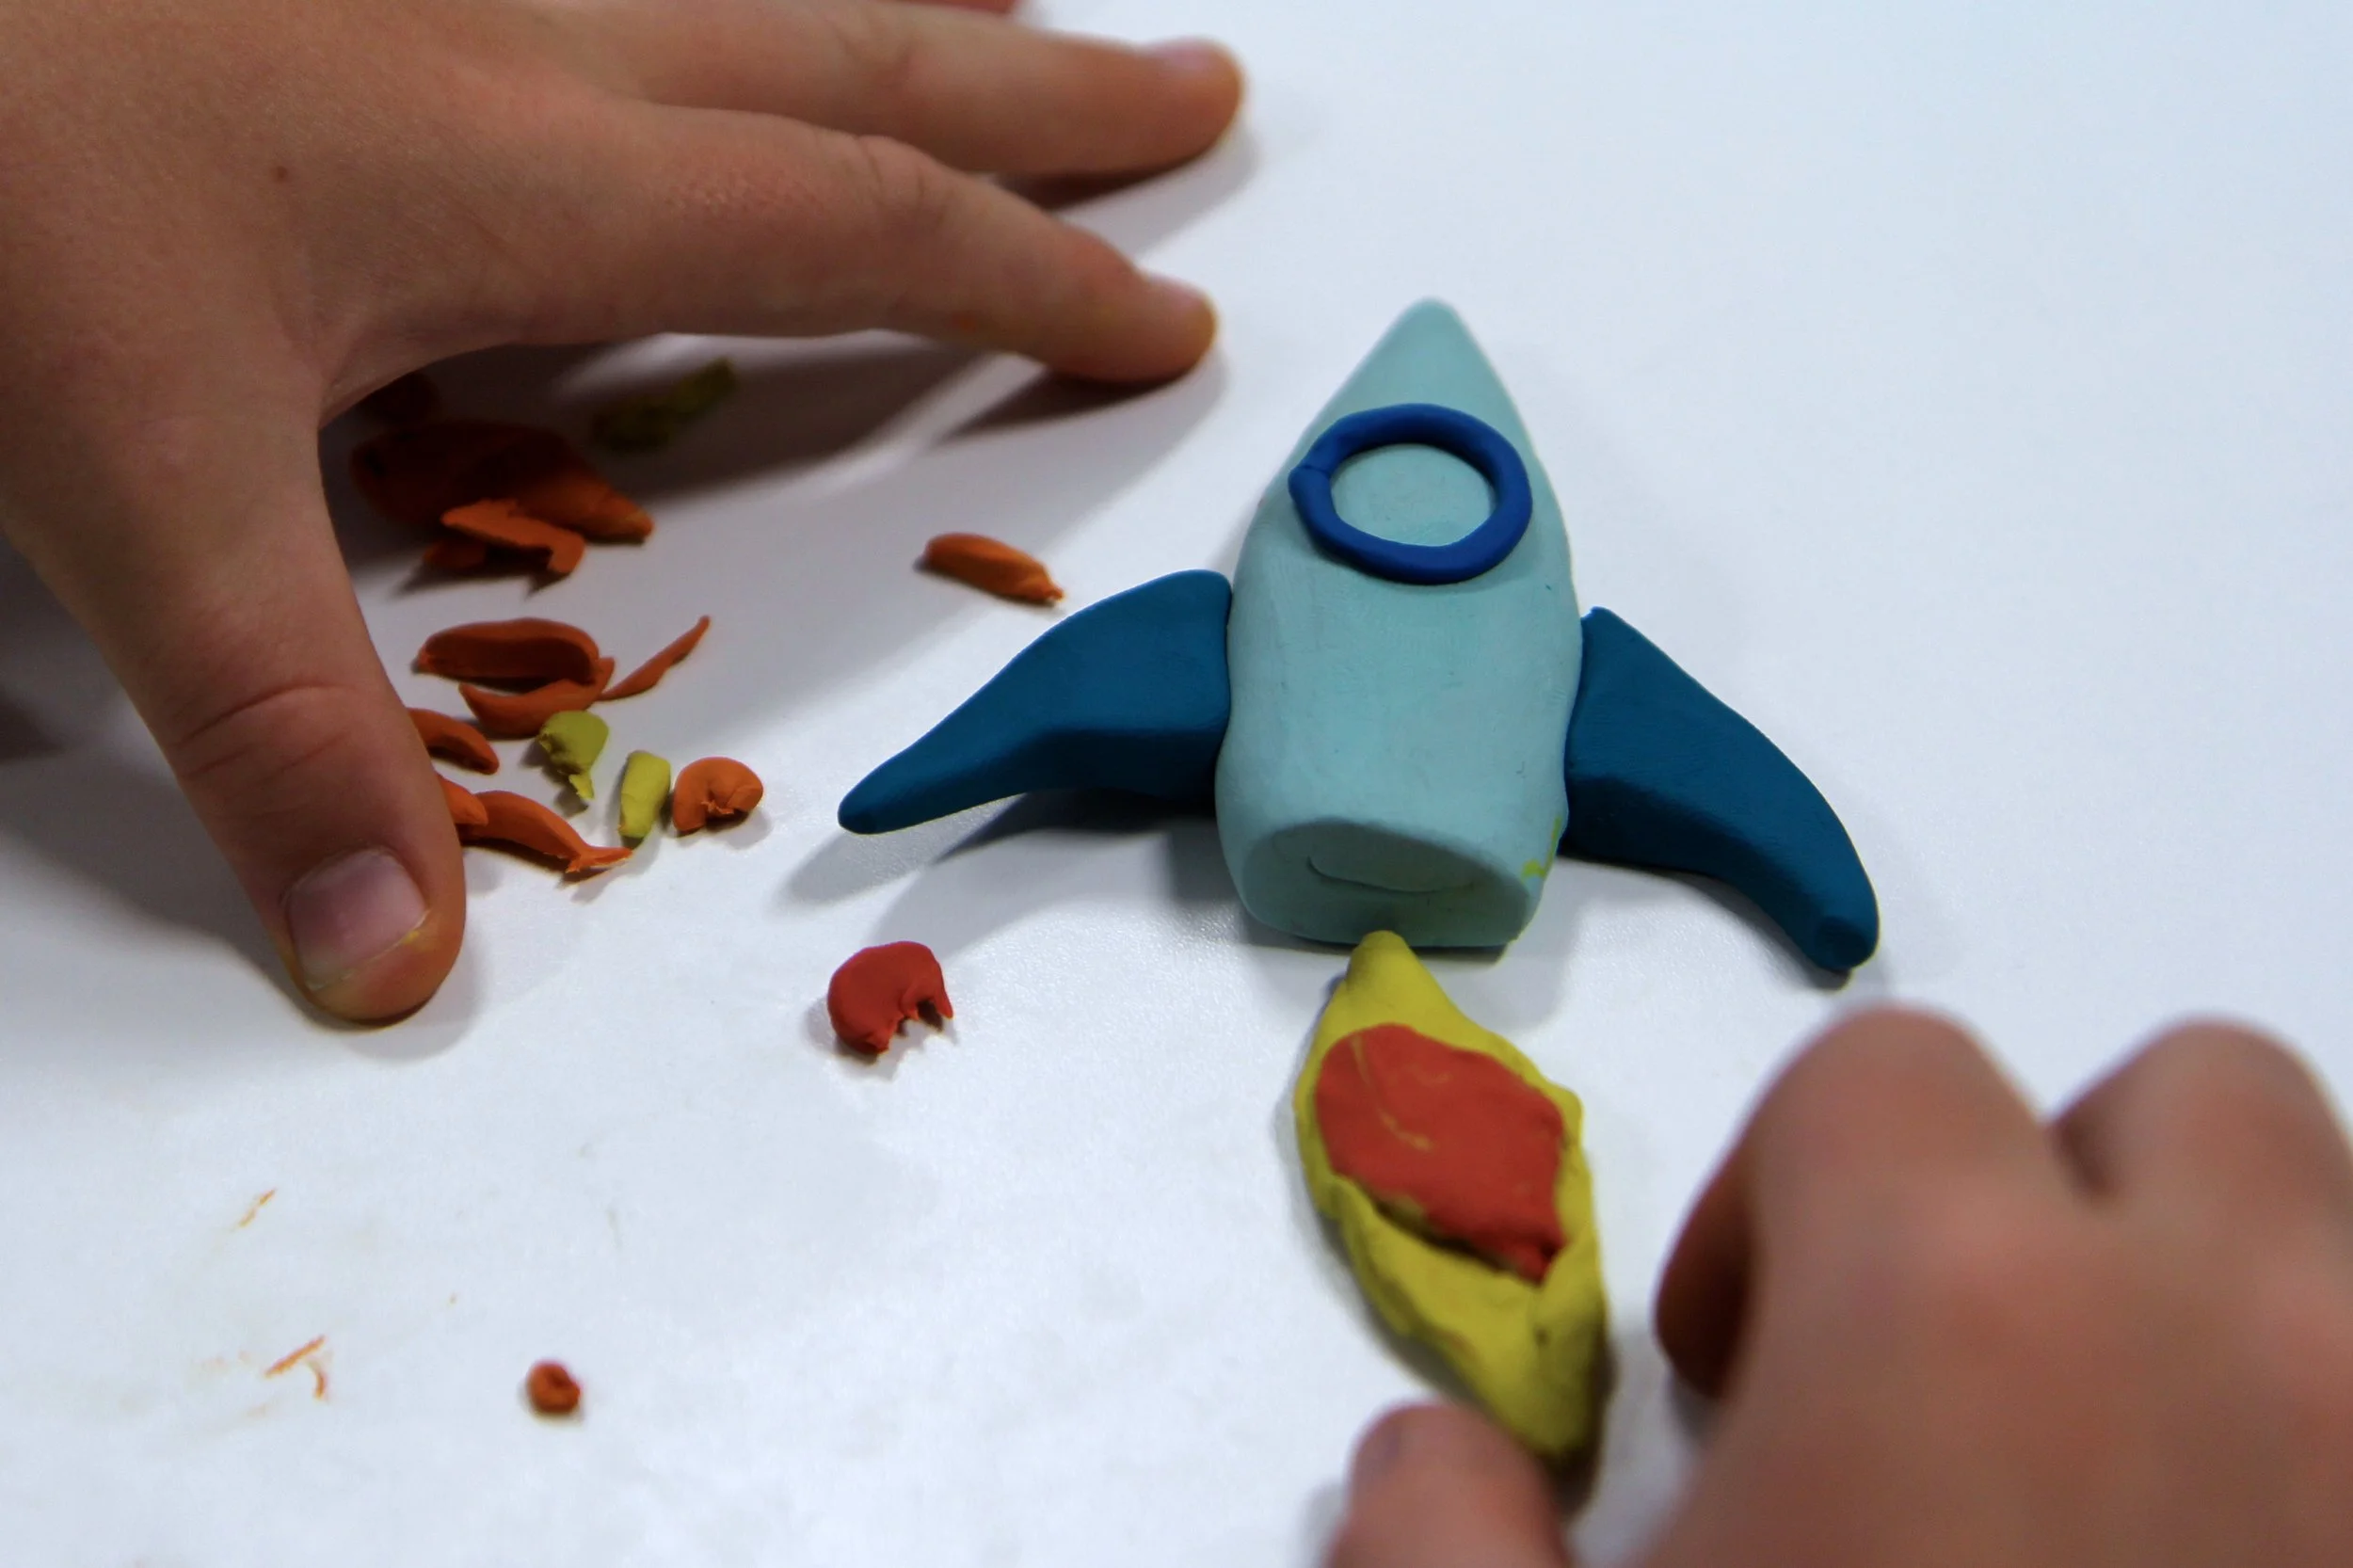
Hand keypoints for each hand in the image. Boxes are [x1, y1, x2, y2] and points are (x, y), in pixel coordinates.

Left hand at [0, 0, 1238, 1020]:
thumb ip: (274, 725)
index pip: (853, 226)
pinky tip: (709, 9)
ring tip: (1030, 7)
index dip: (1030, 282)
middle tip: (1195, 98)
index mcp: (520, 168)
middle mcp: (519, 34)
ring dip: (916, 4)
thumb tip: (396, 965)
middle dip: (1048, 89)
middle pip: (861, 49)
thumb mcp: (115, 474)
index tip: (1168, 329)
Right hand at [1326, 1010, 2352, 1566]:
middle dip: (2067, 1204)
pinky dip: (2321, 1451)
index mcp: (1960, 1316)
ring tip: (2115, 1479)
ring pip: (2338, 1254)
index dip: (1783, 1200)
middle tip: (1964, 1389)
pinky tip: (2221, 1556)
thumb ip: (1442, 1536)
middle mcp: (2247, 1347)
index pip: (1882, 1075)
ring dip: (2229, 1312)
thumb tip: (1430, 1461)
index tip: (1751, 1367)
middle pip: (2196, 1103)